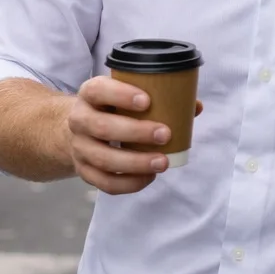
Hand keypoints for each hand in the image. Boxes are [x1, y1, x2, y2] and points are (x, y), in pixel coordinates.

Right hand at [66, 77, 199, 194]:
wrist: (82, 129)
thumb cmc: (114, 109)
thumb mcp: (127, 96)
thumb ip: (160, 97)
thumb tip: (195, 106)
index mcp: (90, 94)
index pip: (97, 91)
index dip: (120, 95)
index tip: (147, 101)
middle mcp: (79, 120)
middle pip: (101, 127)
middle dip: (135, 132)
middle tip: (165, 134)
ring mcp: (79, 147)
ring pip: (103, 158)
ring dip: (135, 162)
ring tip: (163, 162)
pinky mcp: (84, 170)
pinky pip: (104, 182)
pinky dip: (129, 182)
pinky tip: (149, 177)